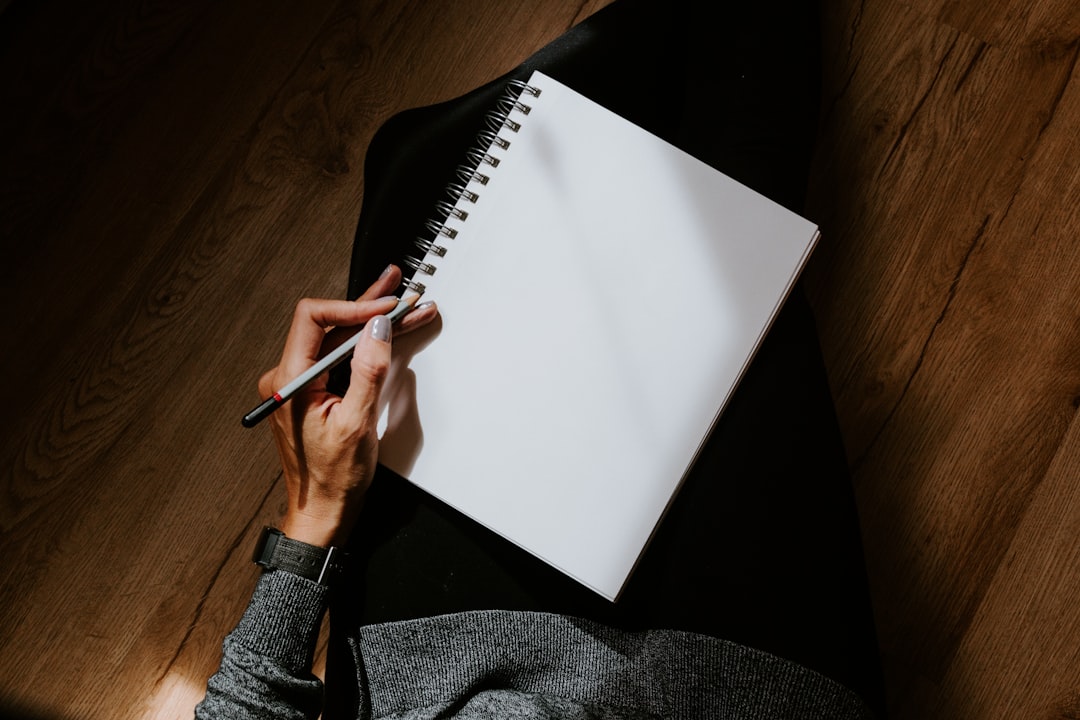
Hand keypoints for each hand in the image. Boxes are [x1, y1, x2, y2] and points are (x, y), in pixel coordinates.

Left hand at [256, 266, 436, 546]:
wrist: (323, 513)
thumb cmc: (332, 479)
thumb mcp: (357, 423)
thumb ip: (368, 370)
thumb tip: (378, 329)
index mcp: (288, 381)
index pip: (313, 318)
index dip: (353, 306)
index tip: (385, 308)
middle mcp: (287, 377)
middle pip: (328, 324)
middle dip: (369, 308)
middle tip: (400, 291)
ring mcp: (299, 384)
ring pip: (336, 339)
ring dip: (371, 325)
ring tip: (404, 307)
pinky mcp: (313, 391)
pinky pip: (338, 358)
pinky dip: (365, 346)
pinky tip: (388, 335)